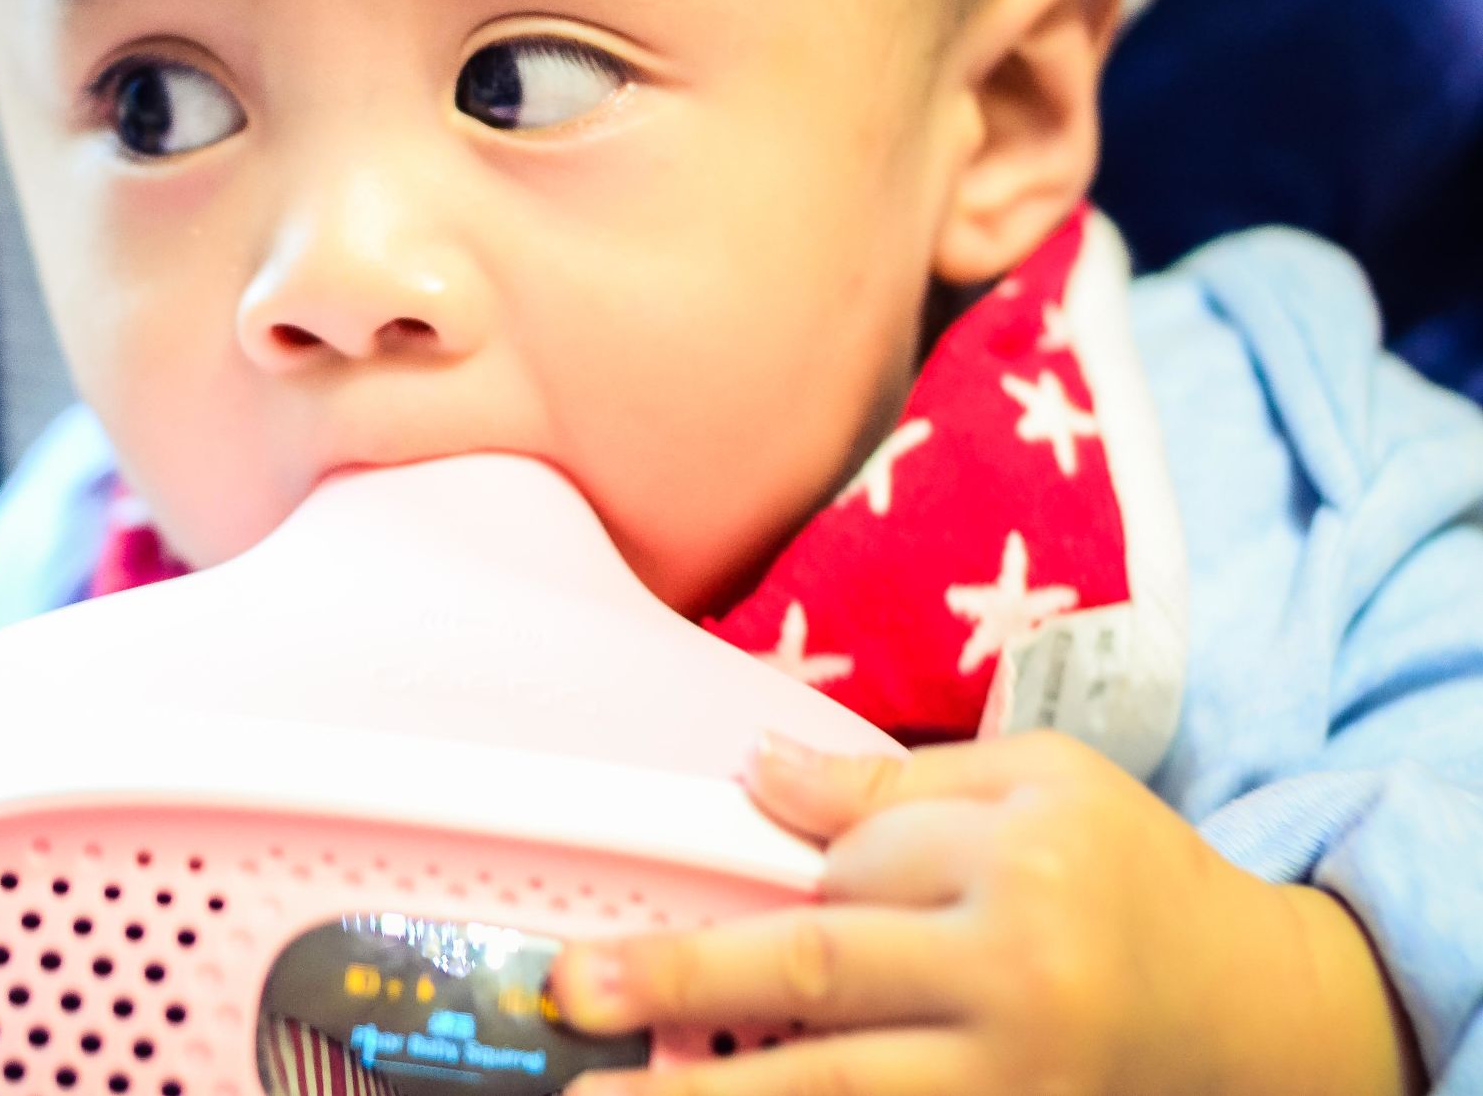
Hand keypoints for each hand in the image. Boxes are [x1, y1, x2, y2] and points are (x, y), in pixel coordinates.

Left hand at [550, 732, 1420, 1095]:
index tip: (709, 864)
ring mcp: (1017, 1079)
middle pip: (821, 973)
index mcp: (1023, 861)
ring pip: (838, 1088)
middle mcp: (1018, 977)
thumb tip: (756, 774)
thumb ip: (892, 786)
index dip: (787, 863)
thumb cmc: (1136, 875)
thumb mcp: (1044, 783)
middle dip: (684, 978)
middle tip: (573, 984)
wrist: (1263, 1016)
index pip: (855, 862)